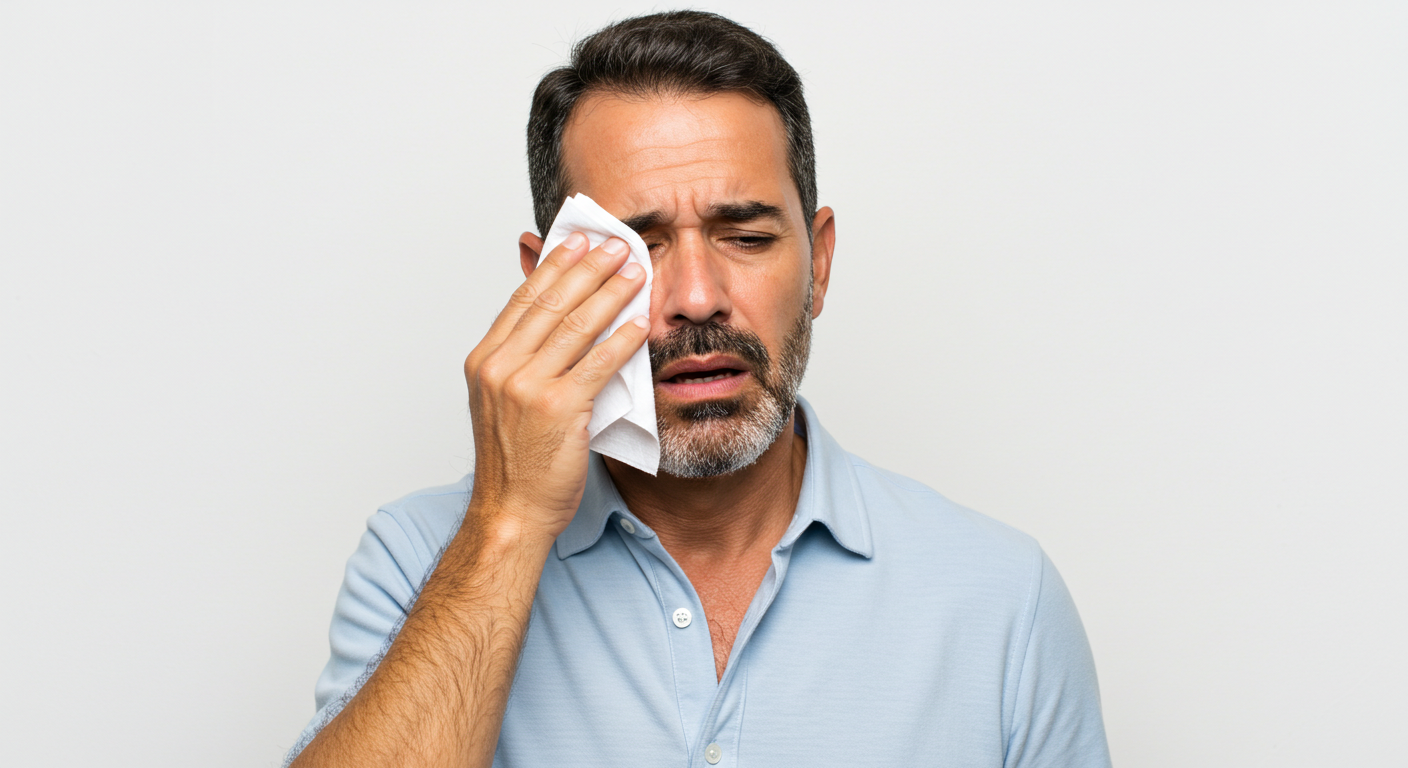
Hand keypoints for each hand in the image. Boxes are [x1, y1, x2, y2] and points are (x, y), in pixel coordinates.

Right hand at [463, 233, 648, 538]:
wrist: (511, 512)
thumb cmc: (514, 462)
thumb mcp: (504, 400)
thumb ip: (523, 359)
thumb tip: (552, 321)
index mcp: (485, 360)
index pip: (524, 299)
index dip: (554, 266)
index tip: (578, 242)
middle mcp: (501, 367)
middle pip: (551, 303)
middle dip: (588, 269)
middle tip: (616, 246)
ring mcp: (528, 387)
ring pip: (576, 326)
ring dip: (611, 294)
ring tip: (635, 274)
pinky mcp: (559, 409)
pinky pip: (598, 364)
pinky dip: (622, 340)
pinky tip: (640, 324)